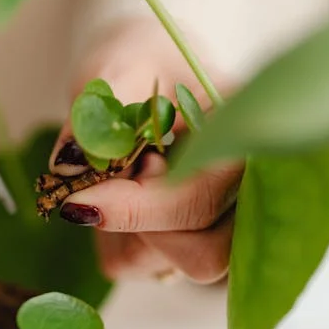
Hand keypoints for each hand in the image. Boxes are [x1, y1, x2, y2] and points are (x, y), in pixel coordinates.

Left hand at [48, 18, 241, 283]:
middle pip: (207, 256)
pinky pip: (142, 265)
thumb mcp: (114, 73)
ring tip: (121, 174)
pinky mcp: (194, 244)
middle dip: (141, 227)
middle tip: (106, 180)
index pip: (203, 199)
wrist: (148, 70)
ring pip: (170, 266)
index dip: (138, 208)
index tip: (77, 200)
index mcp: (250, 137)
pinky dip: (116, 237)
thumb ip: (97, 117)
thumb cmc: (140, 62)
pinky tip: (120, 194)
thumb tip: (72, 164)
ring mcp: (231, 225)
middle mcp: (256, 191)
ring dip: (125, 231)